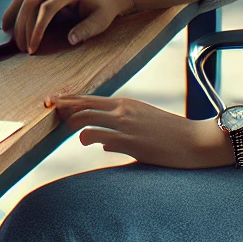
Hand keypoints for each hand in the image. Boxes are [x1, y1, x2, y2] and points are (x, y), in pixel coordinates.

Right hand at [3, 0, 132, 53]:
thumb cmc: (103, 11)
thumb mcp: (101, 22)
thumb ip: (87, 30)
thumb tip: (71, 39)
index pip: (46, 9)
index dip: (37, 29)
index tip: (33, 48)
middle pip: (31, 3)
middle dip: (24, 28)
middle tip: (23, 50)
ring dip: (15, 19)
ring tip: (12, 40)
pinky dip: (13, 11)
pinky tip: (6, 26)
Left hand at [49, 93, 228, 168]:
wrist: (194, 141)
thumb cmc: (170, 135)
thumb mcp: (143, 125)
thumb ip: (119, 132)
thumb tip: (101, 144)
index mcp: (125, 103)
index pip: (89, 98)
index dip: (68, 100)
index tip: (52, 101)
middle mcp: (122, 109)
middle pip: (82, 104)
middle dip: (62, 107)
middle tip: (48, 110)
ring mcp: (125, 124)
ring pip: (85, 119)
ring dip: (73, 125)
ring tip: (71, 132)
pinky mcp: (129, 141)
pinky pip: (98, 137)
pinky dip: (88, 139)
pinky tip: (90, 142)